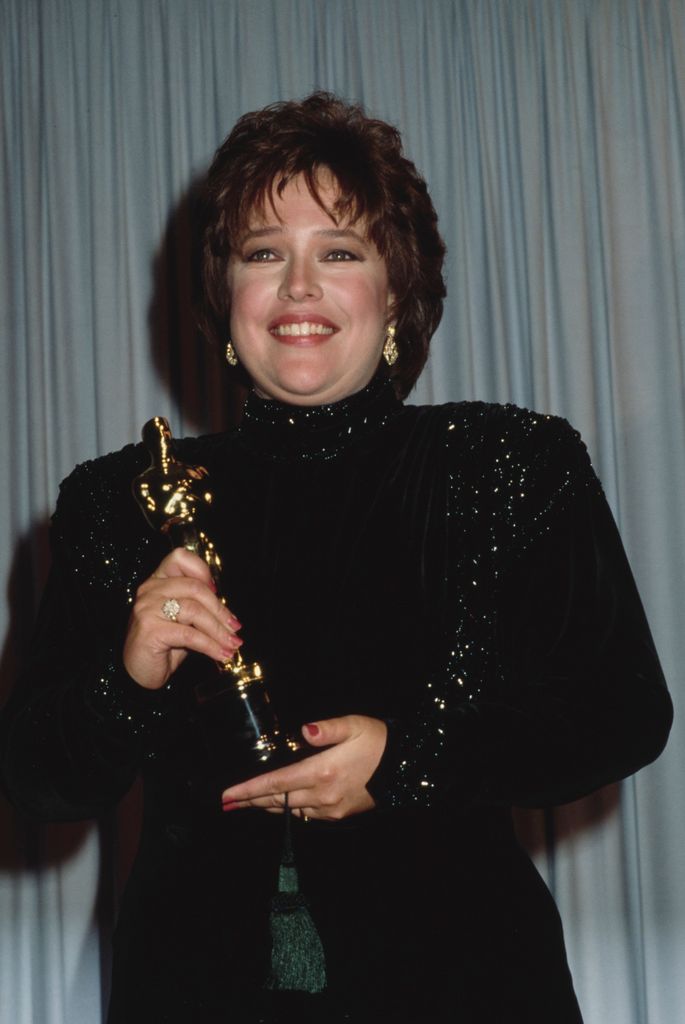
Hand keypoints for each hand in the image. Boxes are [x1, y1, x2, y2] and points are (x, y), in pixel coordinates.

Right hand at [122, 548, 241, 689]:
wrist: (139, 672)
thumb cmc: (165, 645)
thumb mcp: (183, 620)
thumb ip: (198, 606)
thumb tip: (229, 613)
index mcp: (157, 581)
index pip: (179, 557)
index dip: (202, 570)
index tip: (218, 591)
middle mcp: (149, 590)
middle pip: (194, 587)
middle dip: (220, 610)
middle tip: (235, 628)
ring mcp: (147, 609)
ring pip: (194, 610)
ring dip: (218, 630)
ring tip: (232, 644)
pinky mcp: (150, 630)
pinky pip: (189, 634)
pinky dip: (210, 645)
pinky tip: (221, 655)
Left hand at [221, 715, 387, 820]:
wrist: (406, 767)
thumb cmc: (378, 741)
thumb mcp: (353, 725)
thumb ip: (327, 728)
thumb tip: (303, 730)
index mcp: (321, 772)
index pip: (275, 784)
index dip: (248, 790)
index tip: (227, 796)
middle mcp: (322, 795)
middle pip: (277, 801)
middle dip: (249, 802)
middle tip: (226, 803)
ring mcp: (330, 808)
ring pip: (289, 810)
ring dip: (267, 806)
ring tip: (248, 803)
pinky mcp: (339, 814)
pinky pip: (306, 814)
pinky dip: (289, 809)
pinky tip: (282, 804)